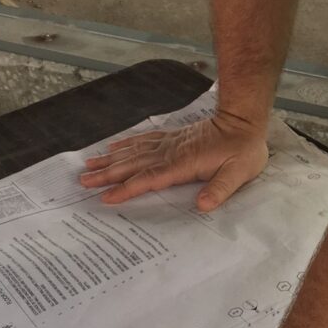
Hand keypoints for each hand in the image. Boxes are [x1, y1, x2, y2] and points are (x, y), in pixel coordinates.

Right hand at [79, 113, 268, 210]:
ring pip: (135, 151)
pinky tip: (114, 146)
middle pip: (134, 164)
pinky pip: (144, 139)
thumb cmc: (243, 150)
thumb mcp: (238, 173)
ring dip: (111, 158)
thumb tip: (203, 206)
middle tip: (83, 181)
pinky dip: (127, 143)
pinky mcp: (173, 137)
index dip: (127, 188)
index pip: (149, 178)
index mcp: (183, 163)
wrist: (244, 121)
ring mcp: (170, 142)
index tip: (105, 197)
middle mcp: (171, 151)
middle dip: (108, 173)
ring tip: (89, 164)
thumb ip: (220, 189)